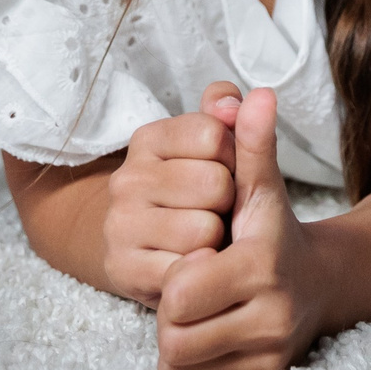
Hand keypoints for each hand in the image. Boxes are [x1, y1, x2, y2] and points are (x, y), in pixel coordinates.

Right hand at [100, 82, 240, 306]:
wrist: (183, 263)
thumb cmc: (209, 202)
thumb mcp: (228, 157)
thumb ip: (239, 121)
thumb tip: (252, 98)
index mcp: (149, 139)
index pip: (214, 133)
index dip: (233, 158)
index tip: (221, 172)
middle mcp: (126, 178)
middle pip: (214, 182)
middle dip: (226, 202)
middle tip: (211, 211)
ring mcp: (118, 224)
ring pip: (202, 229)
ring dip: (215, 241)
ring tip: (201, 240)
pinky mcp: (121, 268)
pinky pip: (187, 270)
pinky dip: (199, 271)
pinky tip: (189, 265)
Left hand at [155, 86, 327, 369]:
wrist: (319, 283)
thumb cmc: (272, 230)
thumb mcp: (261, 187)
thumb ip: (251, 145)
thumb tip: (252, 95)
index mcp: (263, 264)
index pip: (181, 292)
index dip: (172, 277)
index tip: (192, 260)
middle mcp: (273, 316)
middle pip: (176, 337)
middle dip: (168, 314)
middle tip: (184, 291)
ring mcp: (270, 355)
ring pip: (179, 366)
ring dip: (173, 341)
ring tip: (192, 314)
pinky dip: (186, 366)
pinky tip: (203, 335)